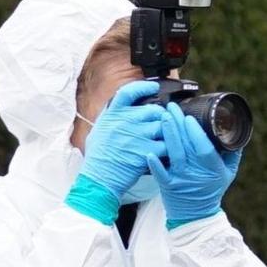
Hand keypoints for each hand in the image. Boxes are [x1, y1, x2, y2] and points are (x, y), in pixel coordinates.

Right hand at [74, 80, 167, 199]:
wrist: (99, 180)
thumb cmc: (98, 159)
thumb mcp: (98, 131)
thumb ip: (110, 117)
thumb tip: (120, 107)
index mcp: (112, 115)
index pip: (128, 92)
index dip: (143, 87)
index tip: (153, 87)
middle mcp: (125, 122)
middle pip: (153, 110)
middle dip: (161, 116)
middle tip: (162, 124)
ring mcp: (136, 136)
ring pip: (163, 125)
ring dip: (168, 131)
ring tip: (167, 138)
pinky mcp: (146, 152)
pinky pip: (166, 145)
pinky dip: (169, 148)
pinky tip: (168, 152)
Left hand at [151, 102, 239, 228]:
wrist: (196, 216)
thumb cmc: (212, 190)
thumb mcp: (228, 172)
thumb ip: (232, 151)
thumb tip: (236, 130)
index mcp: (212, 168)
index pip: (204, 148)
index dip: (196, 133)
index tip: (189, 117)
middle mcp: (196, 173)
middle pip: (186, 145)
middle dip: (178, 124)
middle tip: (171, 107)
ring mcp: (181, 179)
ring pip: (173, 154)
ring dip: (167, 134)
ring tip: (162, 116)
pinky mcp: (167, 186)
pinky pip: (160, 173)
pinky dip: (154, 163)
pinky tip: (149, 151)